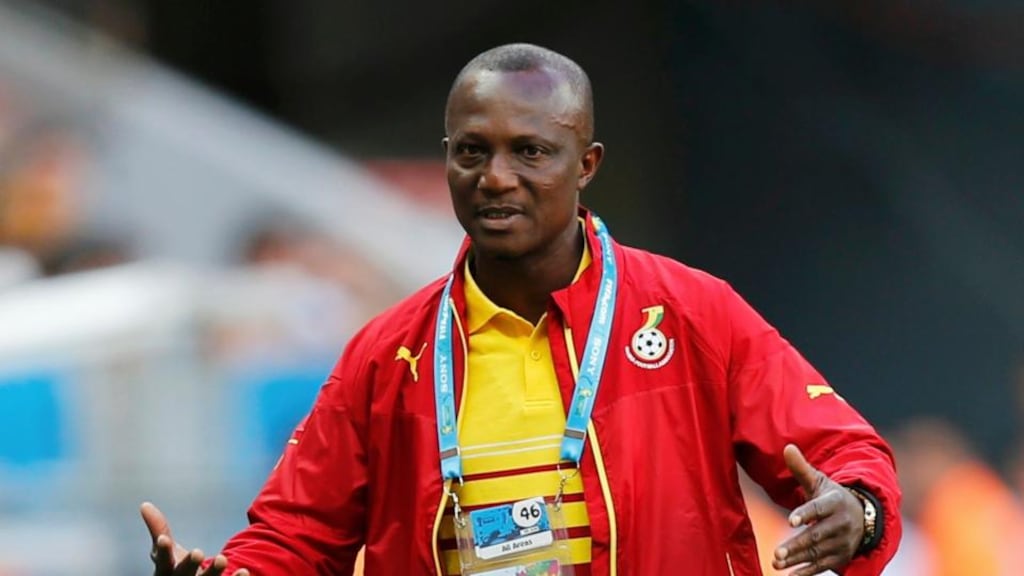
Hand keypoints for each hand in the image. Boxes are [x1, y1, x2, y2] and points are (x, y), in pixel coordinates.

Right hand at [140, 502, 249, 575]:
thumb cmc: (174, 568)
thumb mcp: (164, 550)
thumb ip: (158, 529)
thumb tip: (144, 504)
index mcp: (166, 571)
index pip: (162, 562)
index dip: (162, 552)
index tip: (164, 539)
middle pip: (183, 575)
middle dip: (189, 565)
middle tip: (198, 552)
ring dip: (214, 572)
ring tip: (223, 559)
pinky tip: (244, 571)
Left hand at [772, 444, 864, 575]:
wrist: (863, 517)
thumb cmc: (832, 498)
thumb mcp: (819, 482)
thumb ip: (801, 468)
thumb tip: (787, 447)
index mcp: (835, 502)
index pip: (819, 508)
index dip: (806, 513)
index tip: (791, 520)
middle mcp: (841, 524)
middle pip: (816, 535)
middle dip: (796, 545)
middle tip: (776, 553)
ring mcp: (842, 543)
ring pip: (817, 553)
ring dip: (797, 560)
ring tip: (776, 562)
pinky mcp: (840, 557)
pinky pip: (822, 566)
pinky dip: (806, 572)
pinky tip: (790, 575)